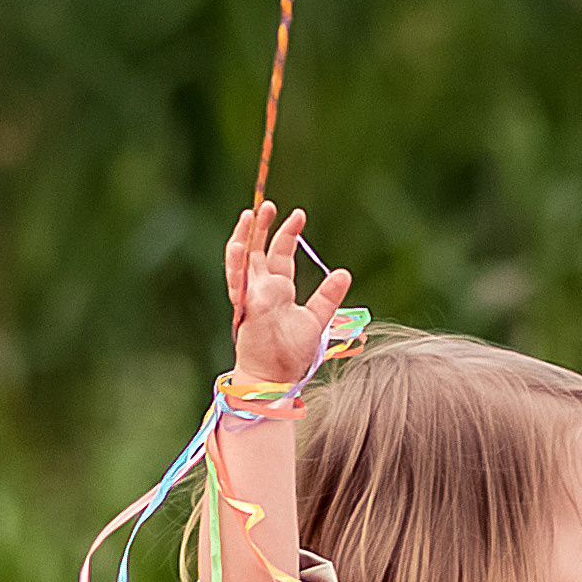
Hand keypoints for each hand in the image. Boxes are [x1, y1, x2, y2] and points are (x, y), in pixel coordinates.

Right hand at [224, 200, 351, 389]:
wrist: (274, 378)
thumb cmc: (291, 353)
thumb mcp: (316, 319)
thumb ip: (327, 296)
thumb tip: (344, 272)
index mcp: (278, 289)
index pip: (281, 255)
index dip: (288, 234)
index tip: (299, 214)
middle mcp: (261, 288)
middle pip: (258, 250)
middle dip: (263, 226)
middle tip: (269, 204)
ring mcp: (250, 296)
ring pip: (241, 259)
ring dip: (245, 237)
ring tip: (251, 213)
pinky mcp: (245, 306)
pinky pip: (237, 281)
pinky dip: (236, 263)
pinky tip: (239, 244)